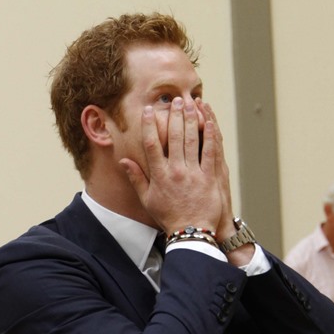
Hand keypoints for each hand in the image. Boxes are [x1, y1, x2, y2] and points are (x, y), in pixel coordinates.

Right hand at [119, 98, 222, 234]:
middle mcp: (175, 172)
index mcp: (159, 176)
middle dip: (174, 115)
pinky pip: (210, 151)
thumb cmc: (168, 217)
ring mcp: (193, 174)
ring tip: (190, 103)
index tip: (149, 111)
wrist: (191, 233)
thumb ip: (136, 178)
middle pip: (174, 137)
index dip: (150, 125)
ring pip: (192, 140)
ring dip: (191, 119)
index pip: (151, 145)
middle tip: (175, 100)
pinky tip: (209, 121)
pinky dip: (209, 135)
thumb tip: (123, 160)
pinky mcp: (209, 177)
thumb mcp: (147, 200)